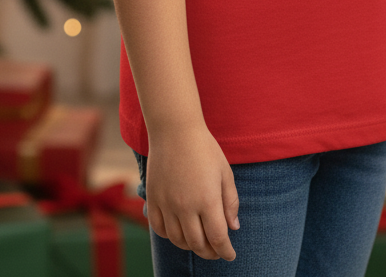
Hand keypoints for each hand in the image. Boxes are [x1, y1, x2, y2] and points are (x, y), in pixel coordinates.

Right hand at [145, 123, 239, 260]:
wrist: (175, 130)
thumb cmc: (204, 148)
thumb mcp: (225, 172)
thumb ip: (230, 201)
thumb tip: (233, 228)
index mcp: (207, 200)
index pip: (218, 238)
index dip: (225, 251)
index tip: (230, 255)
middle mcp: (186, 206)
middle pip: (197, 244)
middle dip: (210, 253)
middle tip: (217, 252)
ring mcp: (167, 204)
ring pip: (178, 240)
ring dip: (190, 246)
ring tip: (199, 243)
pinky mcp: (153, 199)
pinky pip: (159, 229)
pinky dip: (170, 236)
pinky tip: (178, 232)